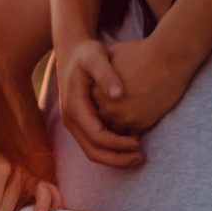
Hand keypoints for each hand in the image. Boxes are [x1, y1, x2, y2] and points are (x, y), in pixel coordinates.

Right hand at [57, 40, 144, 168]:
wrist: (72, 51)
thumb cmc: (86, 53)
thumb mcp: (95, 57)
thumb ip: (106, 74)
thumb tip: (117, 95)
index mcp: (74, 108)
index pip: (96, 137)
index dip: (118, 143)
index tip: (138, 142)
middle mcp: (71, 120)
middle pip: (92, 151)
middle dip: (117, 159)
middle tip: (140, 158)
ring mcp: (75, 123)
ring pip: (93, 151)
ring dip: (115, 158)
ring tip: (137, 155)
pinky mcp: (81, 122)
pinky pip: (95, 143)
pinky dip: (112, 149)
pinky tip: (130, 143)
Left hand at [91, 35, 194, 137]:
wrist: (168, 58)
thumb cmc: (141, 52)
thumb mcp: (112, 56)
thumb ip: (102, 72)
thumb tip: (99, 77)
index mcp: (97, 92)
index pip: (93, 105)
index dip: (101, 100)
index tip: (108, 95)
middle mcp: (108, 108)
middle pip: (103, 120)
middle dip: (109, 114)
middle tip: (119, 106)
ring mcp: (126, 118)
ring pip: (116, 131)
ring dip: (120, 125)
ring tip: (129, 113)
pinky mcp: (143, 123)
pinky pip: (133, 134)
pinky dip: (133, 129)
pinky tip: (138, 117)